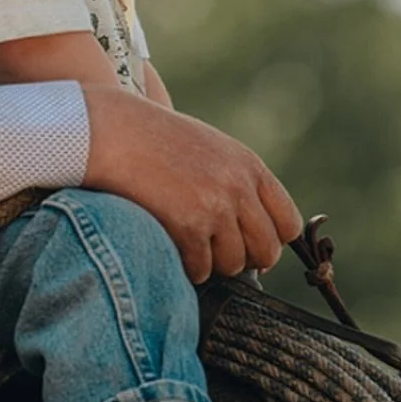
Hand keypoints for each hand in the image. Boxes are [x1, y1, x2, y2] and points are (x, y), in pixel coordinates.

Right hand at [80, 87, 300, 282]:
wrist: (112, 132)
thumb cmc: (154, 141)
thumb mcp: (209, 149)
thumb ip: (237, 182)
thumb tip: (253, 233)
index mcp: (249, 167)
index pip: (288, 224)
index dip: (269, 239)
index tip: (246, 240)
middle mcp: (239, 187)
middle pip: (266, 251)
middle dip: (243, 259)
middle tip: (215, 251)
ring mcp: (215, 207)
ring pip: (233, 265)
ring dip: (212, 264)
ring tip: (189, 245)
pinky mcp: (188, 225)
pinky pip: (201, 269)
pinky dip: (187, 267)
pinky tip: (172, 246)